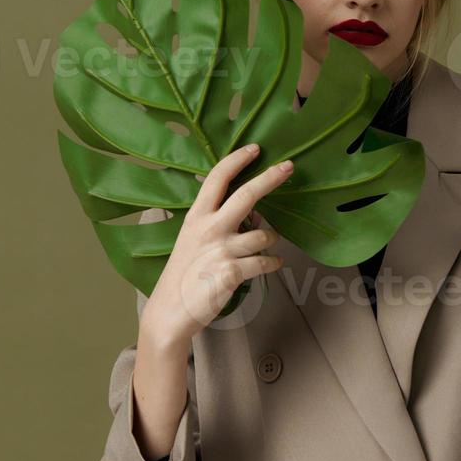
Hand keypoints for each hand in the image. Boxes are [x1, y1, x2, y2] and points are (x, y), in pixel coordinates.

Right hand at [140, 143, 292, 347]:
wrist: (171, 311)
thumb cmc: (184, 273)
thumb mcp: (192, 239)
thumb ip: (217, 221)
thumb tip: (252, 213)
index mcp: (196, 216)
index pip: (216, 178)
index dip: (236, 160)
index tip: (254, 148)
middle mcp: (209, 228)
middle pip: (246, 195)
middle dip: (270, 178)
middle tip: (289, 166)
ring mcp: (221, 250)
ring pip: (264, 235)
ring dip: (271, 240)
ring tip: (264, 249)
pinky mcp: (232, 272)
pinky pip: (266, 262)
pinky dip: (273, 263)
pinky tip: (271, 265)